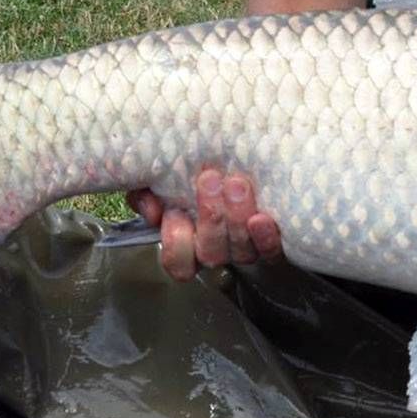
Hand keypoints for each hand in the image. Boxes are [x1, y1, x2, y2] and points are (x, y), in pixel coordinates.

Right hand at [126, 166, 283, 281]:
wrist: (240, 155)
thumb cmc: (195, 168)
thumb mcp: (160, 175)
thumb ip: (146, 192)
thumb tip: (154, 210)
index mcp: (186, 239)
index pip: (178, 263)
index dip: (176, 244)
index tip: (174, 213)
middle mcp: (215, 248)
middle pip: (210, 253)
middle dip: (210, 217)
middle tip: (210, 179)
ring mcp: (243, 247)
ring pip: (240, 251)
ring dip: (236, 218)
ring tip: (236, 184)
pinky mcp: (270, 240)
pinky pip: (270, 250)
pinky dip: (265, 237)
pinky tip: (262, 217)